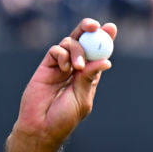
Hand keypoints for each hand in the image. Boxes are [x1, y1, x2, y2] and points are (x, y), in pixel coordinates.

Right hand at [12, 18, 116, 147]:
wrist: (41, 126)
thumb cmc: (64, 117)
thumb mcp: (82, 98)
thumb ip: (90, 78)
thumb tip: (106, 61)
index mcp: (89, 76)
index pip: (99, 53)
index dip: (105, 39)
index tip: (111, 27)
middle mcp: (76, 67)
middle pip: (83, 41)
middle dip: (88, 29)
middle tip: (94, 25)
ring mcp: (60, 66)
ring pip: (70, 43)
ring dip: (77, 50)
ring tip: (77, 67)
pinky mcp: (46, 66)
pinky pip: (55, 50)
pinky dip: (62, 54)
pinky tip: (65, 67)